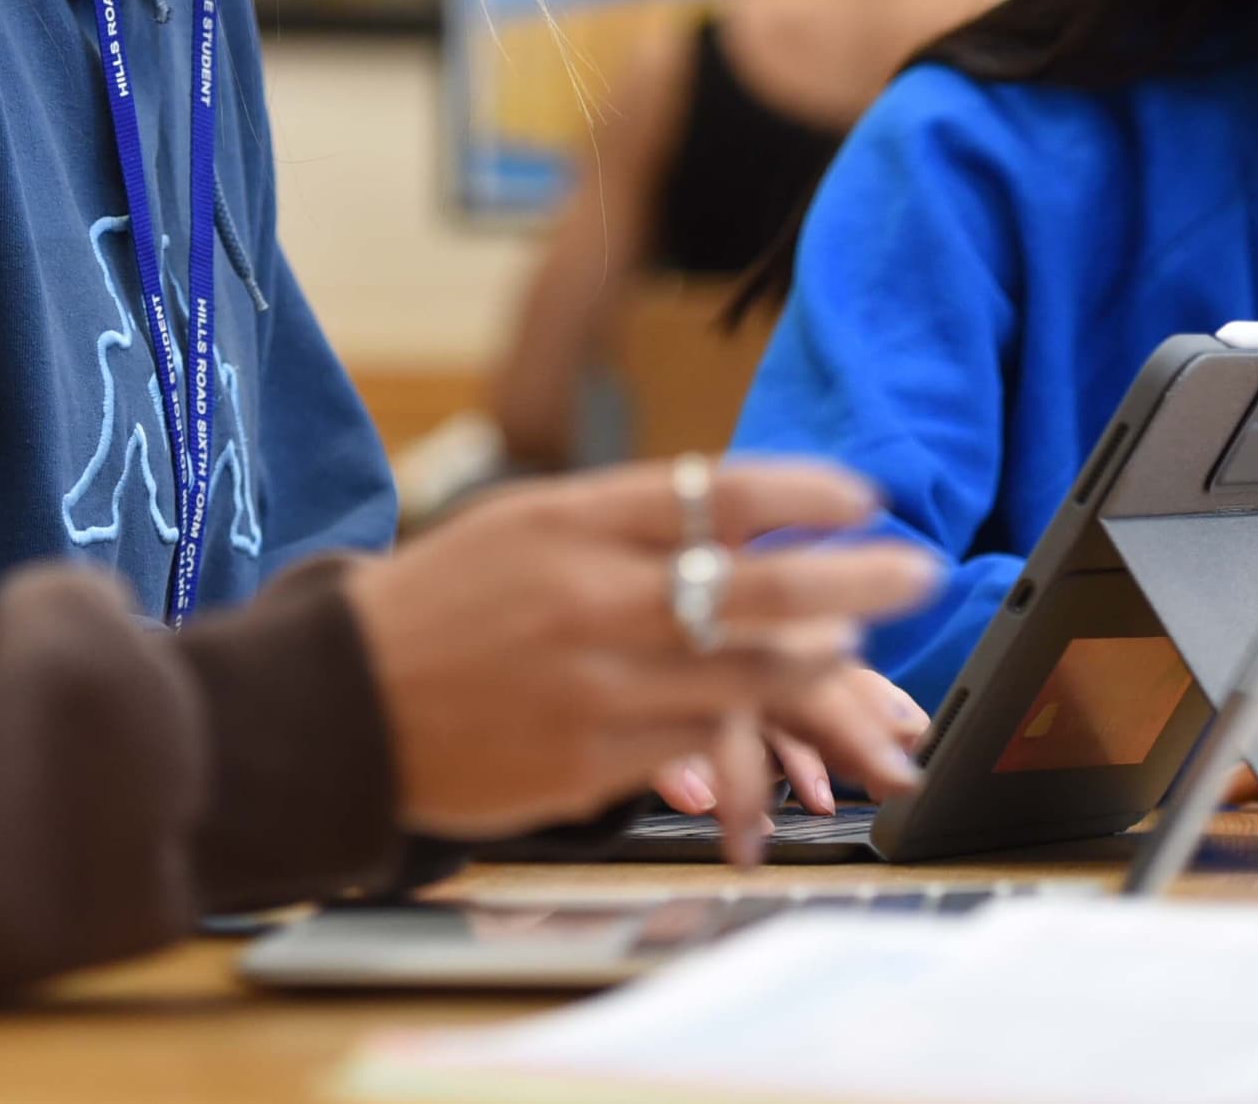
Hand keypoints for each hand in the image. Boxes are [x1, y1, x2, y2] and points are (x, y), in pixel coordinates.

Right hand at [342, 459, 937, 840]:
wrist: (341, 707)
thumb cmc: (443, 603)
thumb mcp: (523, 525)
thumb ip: (627, 519)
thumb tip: (741, 512)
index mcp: (571, 522)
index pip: (716, 493)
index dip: (805, 494)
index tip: (863, 495)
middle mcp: (589, 600)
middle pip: (755, 586)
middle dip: (856, 579)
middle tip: (916, 571)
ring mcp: (593, 688)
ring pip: (742, 675)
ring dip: (816, 661)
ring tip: (853, 647)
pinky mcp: (588, 764)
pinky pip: (694, 744)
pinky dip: (747, 730)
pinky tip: (778, 716)